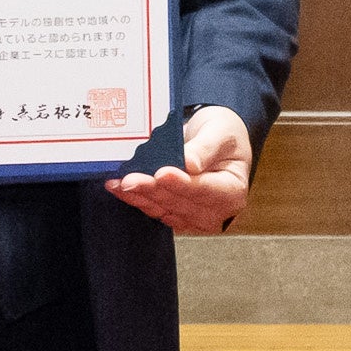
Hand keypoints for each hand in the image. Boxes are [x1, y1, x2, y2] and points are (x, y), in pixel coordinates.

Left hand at [106, 105, 254, 233]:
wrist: (216, 140)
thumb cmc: (224, 135)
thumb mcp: (222, 132)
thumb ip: (206, 148)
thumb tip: (189, 163)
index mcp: (233, 191)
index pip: (204, 190)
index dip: (181, 184)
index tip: (161, 174)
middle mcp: (216, 211)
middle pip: (180, 203)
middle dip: (152, 190)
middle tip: (129, 179)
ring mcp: (195, 217)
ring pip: (163, 210)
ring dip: (139, 197)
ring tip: (118, 183)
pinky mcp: (178, 216)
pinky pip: (155, 209)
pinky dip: (137, 199)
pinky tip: (120, 188)